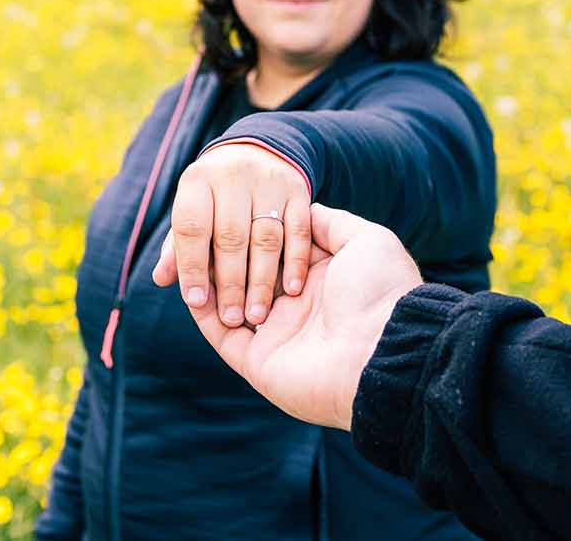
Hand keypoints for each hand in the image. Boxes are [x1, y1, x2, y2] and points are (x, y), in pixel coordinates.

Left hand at [150, 142, 311, 326]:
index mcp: (197, 181)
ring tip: (257, 315)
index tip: (196, 302)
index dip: (191, 266)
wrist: (257, 153)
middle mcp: (231, 177)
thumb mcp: (193, 210)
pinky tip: (290, 290)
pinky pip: (298, 230)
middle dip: (230, 282)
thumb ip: (178, 245)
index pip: (191, 226)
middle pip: (230, 236)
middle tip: (231, 318)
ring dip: (262, 280)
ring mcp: (268, 182)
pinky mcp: (298, 191)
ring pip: (266, 237)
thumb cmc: (215, 196)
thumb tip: (161, 279)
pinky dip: (294, 262)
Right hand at [183, 203, 423, 428]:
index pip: (273, 251)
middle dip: (222, 254)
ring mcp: (276, 335)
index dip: (250, 231)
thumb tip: (306, 209)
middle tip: (198, 231)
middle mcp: (296, 306)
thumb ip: (332, 223)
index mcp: (319, 279)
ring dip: (208, 280)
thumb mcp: (367, 241)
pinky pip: (220, 334)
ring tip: (186, 253)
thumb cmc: (379, 292)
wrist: (385, 349)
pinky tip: (189, 285)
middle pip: (247, 274)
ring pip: (228, 302)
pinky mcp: (257, 361)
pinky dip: (202, 311)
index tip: (225, 209)